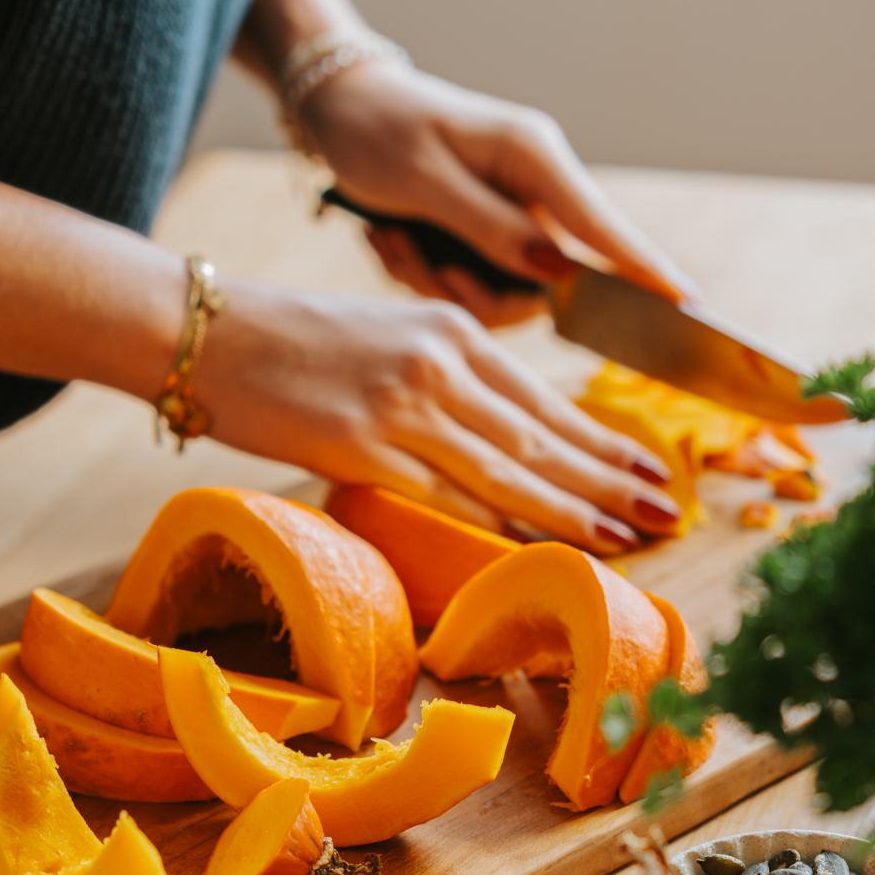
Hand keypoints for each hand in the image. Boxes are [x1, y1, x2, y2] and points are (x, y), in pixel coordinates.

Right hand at [195, 281, 681, 551]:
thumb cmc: (290, 340)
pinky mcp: (363, 445)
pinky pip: (446, 492)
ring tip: (624, 534)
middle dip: (611, 477)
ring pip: (509, 467)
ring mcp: (405, 405)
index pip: (545, 399)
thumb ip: (443, 378)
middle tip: (666, 510)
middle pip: (543, 435)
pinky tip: (537, 545)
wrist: (208, 330)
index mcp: (451, 334)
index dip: (604, 441)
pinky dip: (498, 522)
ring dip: (572, 507)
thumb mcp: (386, 337)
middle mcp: (441, 364)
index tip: (650, 470)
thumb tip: (493, 433)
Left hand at [298, 62, 701, 325]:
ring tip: (395, 240)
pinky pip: (477, 283)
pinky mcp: (491, 232)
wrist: (341, 110)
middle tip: (416, 260)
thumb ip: (489, 227)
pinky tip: (395, 238)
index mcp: (532, 156)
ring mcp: (515, 212)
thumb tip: (558, 269)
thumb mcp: (424, 181)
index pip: (601, 225)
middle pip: (549, 280)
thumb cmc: (378, 131)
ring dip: (444, 282)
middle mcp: (535, 186)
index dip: (643, 268)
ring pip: (508, 291)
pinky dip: (429, 274)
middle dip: (479, 289)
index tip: (687, 301)